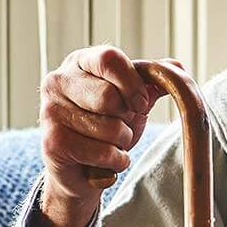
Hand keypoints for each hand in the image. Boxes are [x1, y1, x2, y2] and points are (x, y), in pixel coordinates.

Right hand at [35, 46, 175, 226]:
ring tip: (110, 143)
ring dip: (123, 142)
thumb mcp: (132, 99)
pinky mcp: (52, 142)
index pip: (110, 59)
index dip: (132, 83)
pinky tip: (105, 160)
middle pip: (109, 97)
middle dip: (127, 119)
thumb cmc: (107, 125)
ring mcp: (50, 111)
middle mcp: (57, 81)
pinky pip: (103, 152)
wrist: (82, 167)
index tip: (141, 103)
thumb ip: (151, 82)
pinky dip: (116, 160)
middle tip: (121, 126)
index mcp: (80, 62)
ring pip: (110, 128)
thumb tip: (176, 67)